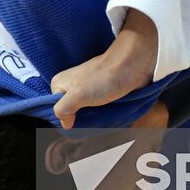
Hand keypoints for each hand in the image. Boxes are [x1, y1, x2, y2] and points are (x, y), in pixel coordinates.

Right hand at [51, 9, 157, 127]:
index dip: (67, 121)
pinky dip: (103, 115)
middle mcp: (72, 85)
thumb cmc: (105, 77)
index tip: (79, 125)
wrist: (133, 64)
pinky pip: (98, 109)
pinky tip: (108, 118)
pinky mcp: (103, 92)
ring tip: (102, 123)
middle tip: (92, 125)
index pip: (56, 112)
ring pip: (86, 112)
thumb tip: (65, 124)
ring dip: (94, 120)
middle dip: (81, 121)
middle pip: (71, 113)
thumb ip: (63, 109)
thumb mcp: (78, 94)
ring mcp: (88, 89)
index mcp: (60, 84)